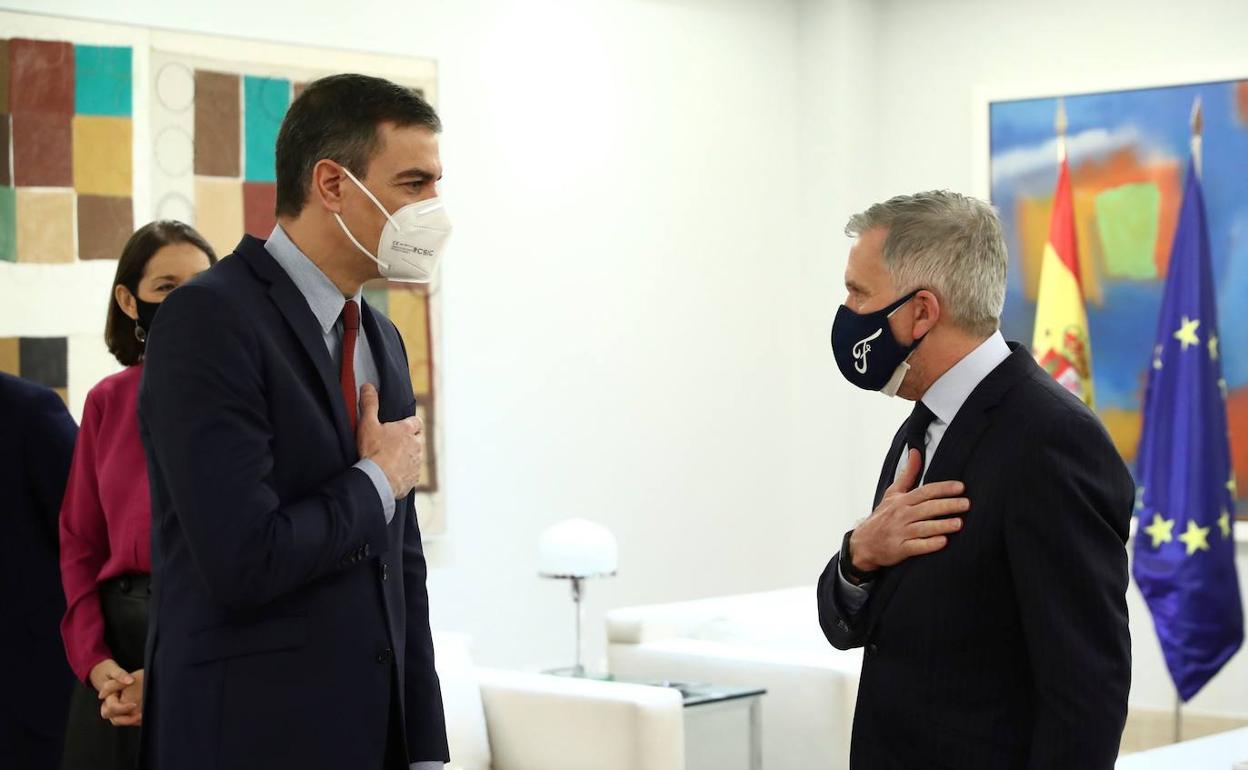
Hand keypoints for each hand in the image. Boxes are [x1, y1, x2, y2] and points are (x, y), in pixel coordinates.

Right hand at [90, 659, 138, 726]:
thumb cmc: (109, 672)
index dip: (123, 708)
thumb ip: (121, 676)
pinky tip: (145, 715)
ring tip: (144, 716)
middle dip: (128, 720)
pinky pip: (126, 719)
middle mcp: (108, 706)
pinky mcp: (120, 710)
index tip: (134, 704)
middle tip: (141, 715)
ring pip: (120, 721)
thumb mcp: (114, 671)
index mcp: (107, 698)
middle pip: (115, 719)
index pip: (113, 708)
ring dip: (131, 721)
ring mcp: (113, 709)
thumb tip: (130, 681)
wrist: (104, 674)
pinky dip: (134, 719)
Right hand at [356, 384, 423, 498]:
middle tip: (393, 444)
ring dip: (408, 456)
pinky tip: (393, 473)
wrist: (377, 480)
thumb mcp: (367, 424)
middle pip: (417, 438)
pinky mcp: (414, 477)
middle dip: (409, 440)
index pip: (416, 422)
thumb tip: (368, 387)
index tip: (400, 427)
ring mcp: (417, 462)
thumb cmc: (372, 451)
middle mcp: (417, 445)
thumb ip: (370, 404)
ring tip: (391, 460)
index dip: (409, 423)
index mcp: (407, 430)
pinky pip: (413, 472)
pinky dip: (405, 472)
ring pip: (416, 455)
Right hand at [848, 449, 969, 574]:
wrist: (864, 542)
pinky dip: (929, 544)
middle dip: (947, 505)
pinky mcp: (900, 549)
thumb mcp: (892, 493)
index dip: (943, 488)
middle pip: (927, 508)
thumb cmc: (883, 516)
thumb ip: (907, 474)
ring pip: (923, 527)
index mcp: (902, 500)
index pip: (925, 491)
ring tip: (959, 523)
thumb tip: (916, 451)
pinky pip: (916, 547)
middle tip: (966, 504)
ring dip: (941, 525)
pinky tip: (943, 542)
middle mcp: (901, 515)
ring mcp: (900, 532)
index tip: (960, 487)